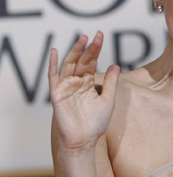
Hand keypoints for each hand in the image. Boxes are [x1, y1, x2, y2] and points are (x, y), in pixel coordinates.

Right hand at [48, 31, 119, 151]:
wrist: (84, 140)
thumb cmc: (96, 123)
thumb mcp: (108, 100)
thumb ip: (110, 82)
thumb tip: (115, 64)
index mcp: (88, 83)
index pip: (91, 62)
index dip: (95, 49)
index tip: (101, 36)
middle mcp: (76, 82)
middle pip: (81, 61)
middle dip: (88, 48)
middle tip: (96, 36)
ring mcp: (66, 87)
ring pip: (69, 65)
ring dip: (74, 51)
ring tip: (82, 39)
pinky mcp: (57, 94)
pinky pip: (53, 77)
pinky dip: (53, 64)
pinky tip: (55, 51)